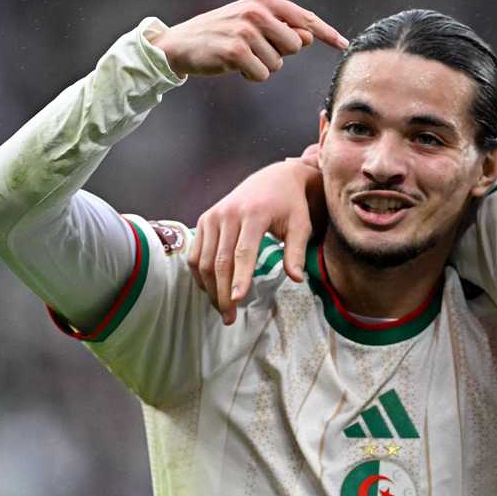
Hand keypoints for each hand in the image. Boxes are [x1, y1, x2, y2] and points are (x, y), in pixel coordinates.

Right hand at [151, 0, 348, 81]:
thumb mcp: (252, 24)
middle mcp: (257, 11)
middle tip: (253, 48)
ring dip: (262, 66)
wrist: (178, 43)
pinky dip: (251, 76)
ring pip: (279, 63)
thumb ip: (282, 29)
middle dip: (279, 54)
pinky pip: (263, 75)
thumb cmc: (221, 34)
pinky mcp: (237, 51)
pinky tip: (232, 65)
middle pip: (296, 46)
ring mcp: (246, 30)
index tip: (344, 44)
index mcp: (264, 0)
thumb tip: (309, 38)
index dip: (326, 33)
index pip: (305, 18)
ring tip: (239, 55)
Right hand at [189, 158, 322, 323]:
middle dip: (223, 292)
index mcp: (253, 214)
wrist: (274, 178)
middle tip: (230, 317)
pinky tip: (211, 290)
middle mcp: (228, 214)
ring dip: (210, 288)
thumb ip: (296, 252)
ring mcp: (212, 216)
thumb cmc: (291, 205)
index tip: (237, 301)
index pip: (242, 252)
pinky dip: (199, 274)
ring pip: (203, 260)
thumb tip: (297, 279)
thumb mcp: (301, 225)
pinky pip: (195, 253)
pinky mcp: (204, 219)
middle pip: (220, 261)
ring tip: (222, 309)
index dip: (239, 278)